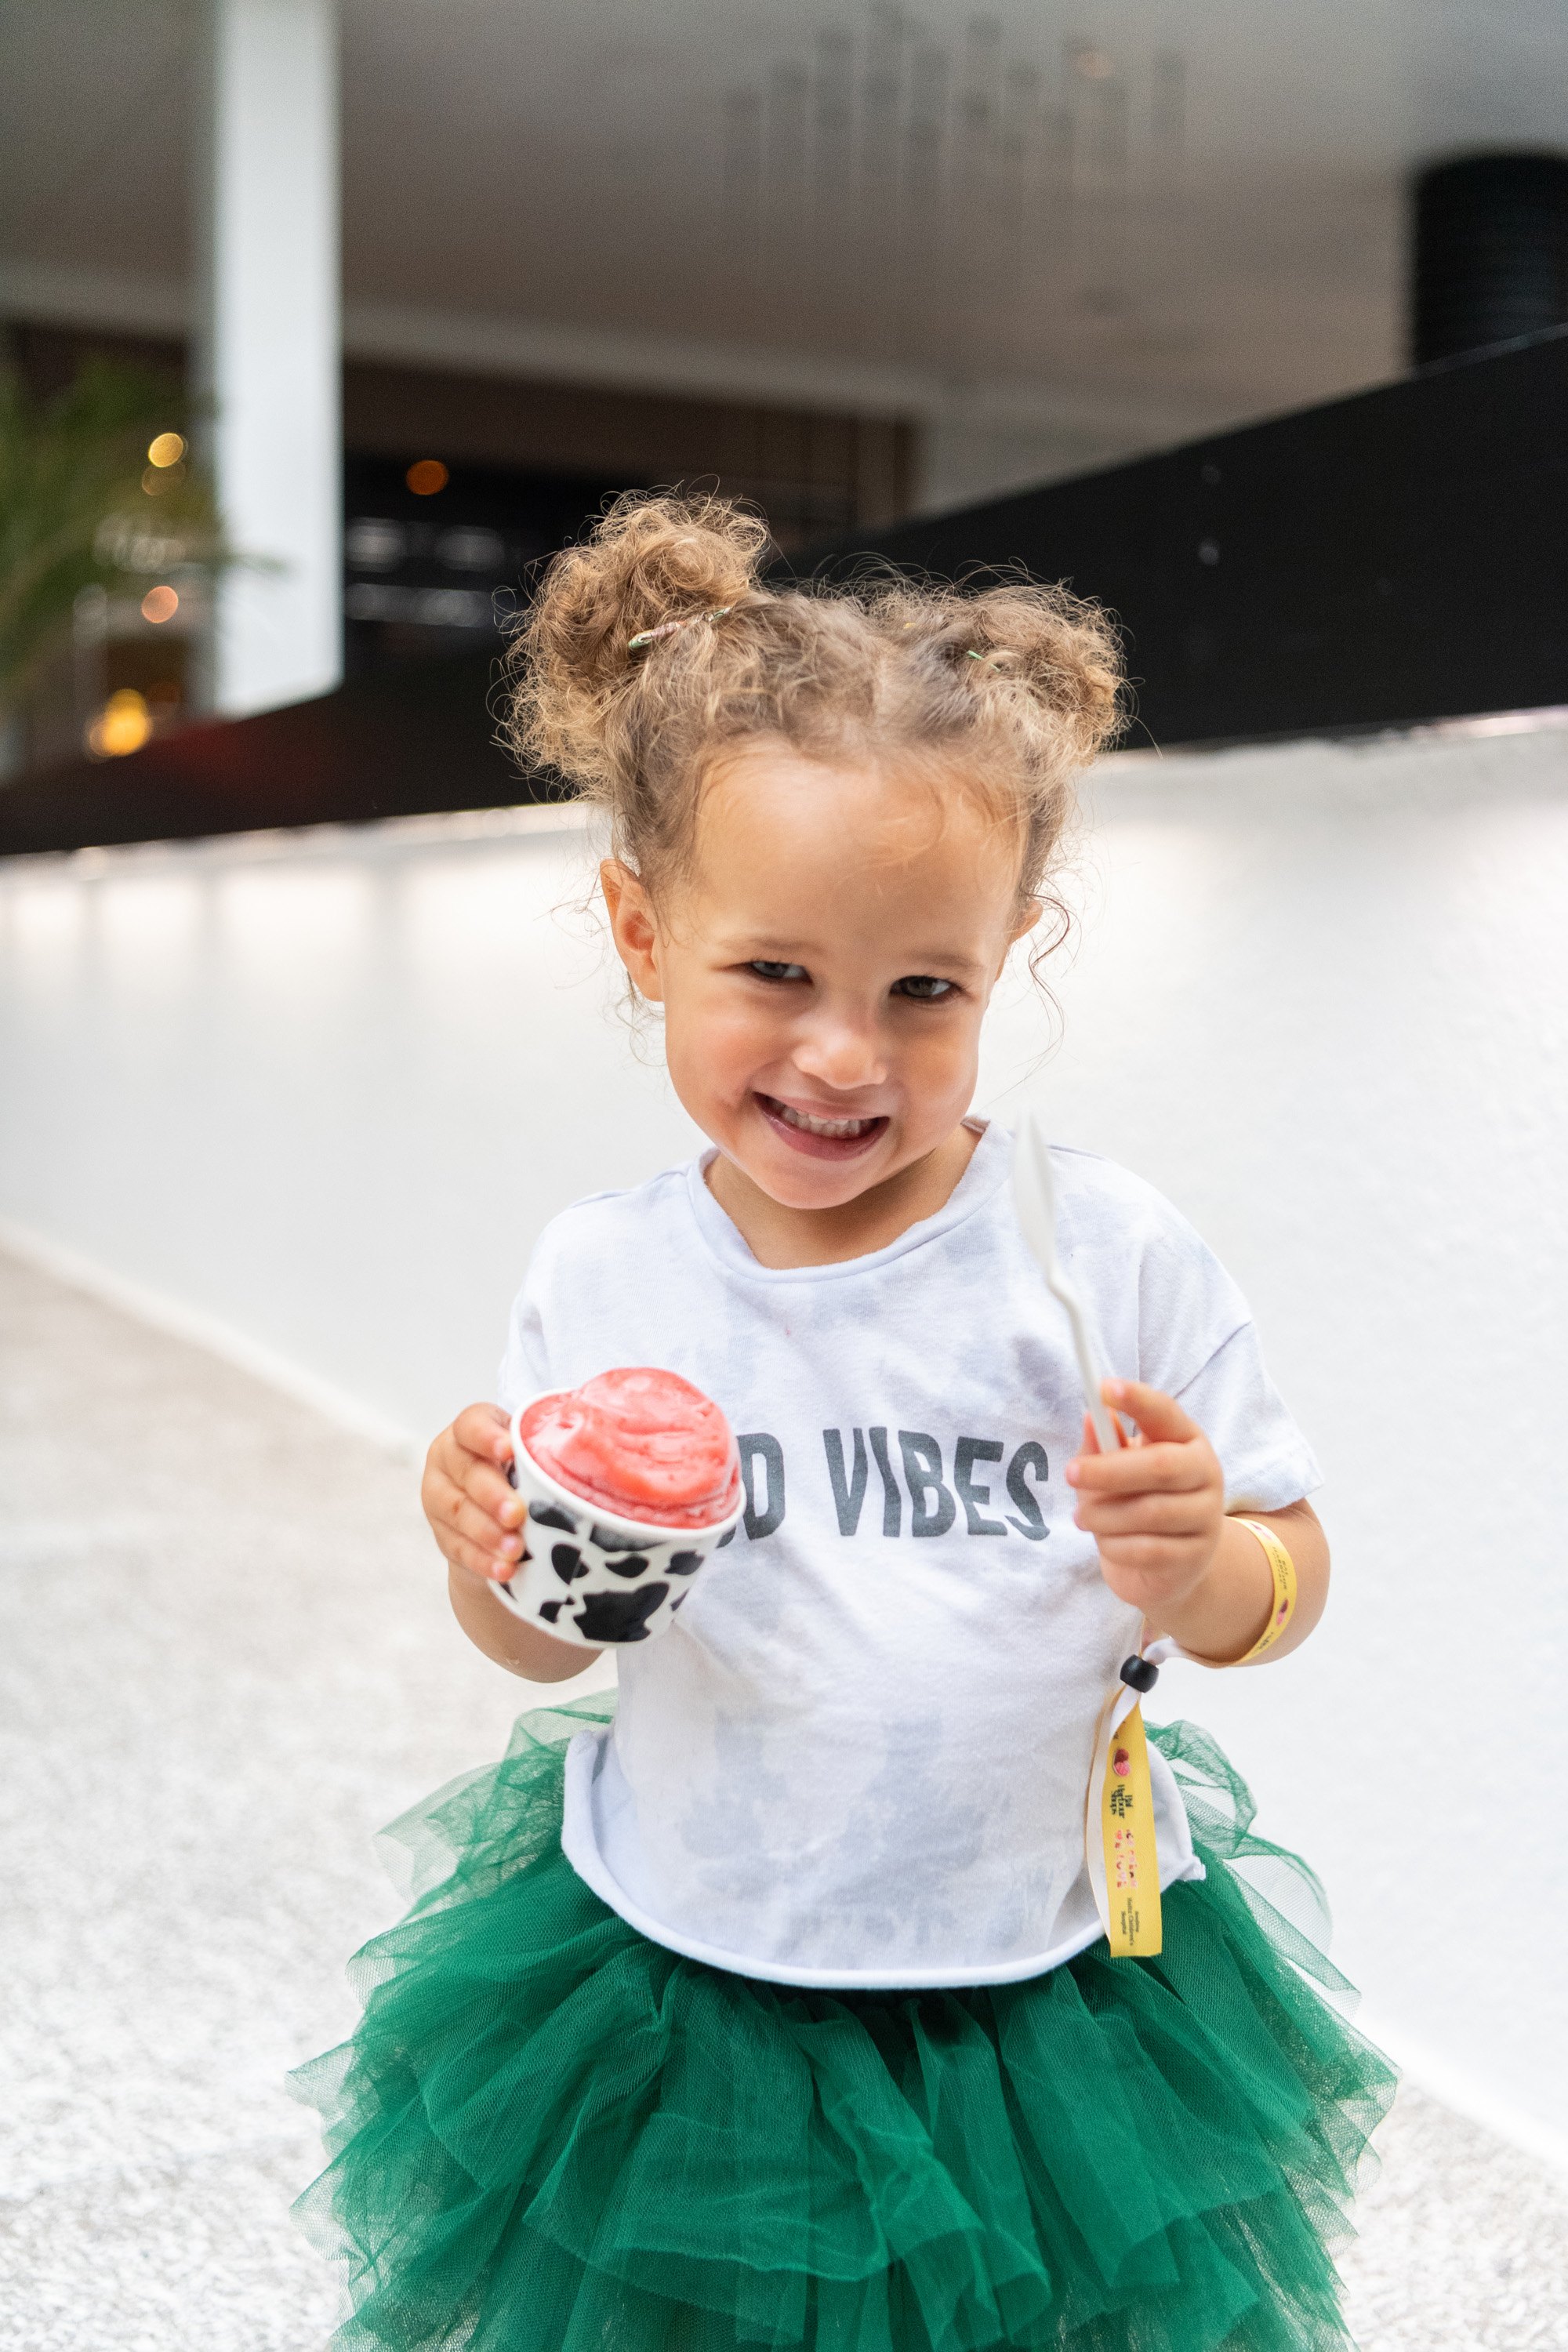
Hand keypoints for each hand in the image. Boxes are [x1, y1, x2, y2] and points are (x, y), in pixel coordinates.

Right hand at [421, 1403, 527, 1583]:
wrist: (496, 1513)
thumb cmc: (525, 1471)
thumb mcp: (531, 1453)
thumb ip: (544, 1449)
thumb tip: (591, 1451)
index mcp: (471, 1429)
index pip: (472, 1424)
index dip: (487, 1436)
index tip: (510, 1450)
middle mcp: (449, 1458)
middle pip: (467, 1472)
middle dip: (492, 1495)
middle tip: (516, 1513)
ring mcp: (439, 1496)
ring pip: (458, 1512)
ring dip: (488, 1533)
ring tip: (516, 1549)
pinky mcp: (442, 1533)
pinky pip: (459, 1547)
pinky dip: (483, 1560)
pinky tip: (505, 1568)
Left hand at [1066, 1379, 1224, 1621]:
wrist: (1171, 1565)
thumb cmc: (1140, 1501)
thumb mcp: (1120, 1469)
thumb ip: (1104, 1444)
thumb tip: (1089, 1416)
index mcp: (1186, 1440)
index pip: (1166, 1413)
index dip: (1137, 1400)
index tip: (1103, 1388)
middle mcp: (1205, 1472)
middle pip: (1160, 1466)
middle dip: (1109, 1469)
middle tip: (1070, 1473)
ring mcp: (1206, 1516)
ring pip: (1150, 1512)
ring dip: (1105, 1514)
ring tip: (1081, 1516)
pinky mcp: (1196, 1555)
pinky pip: (1149, 1550)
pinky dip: (1116, 1545)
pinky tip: (1105, 1541)